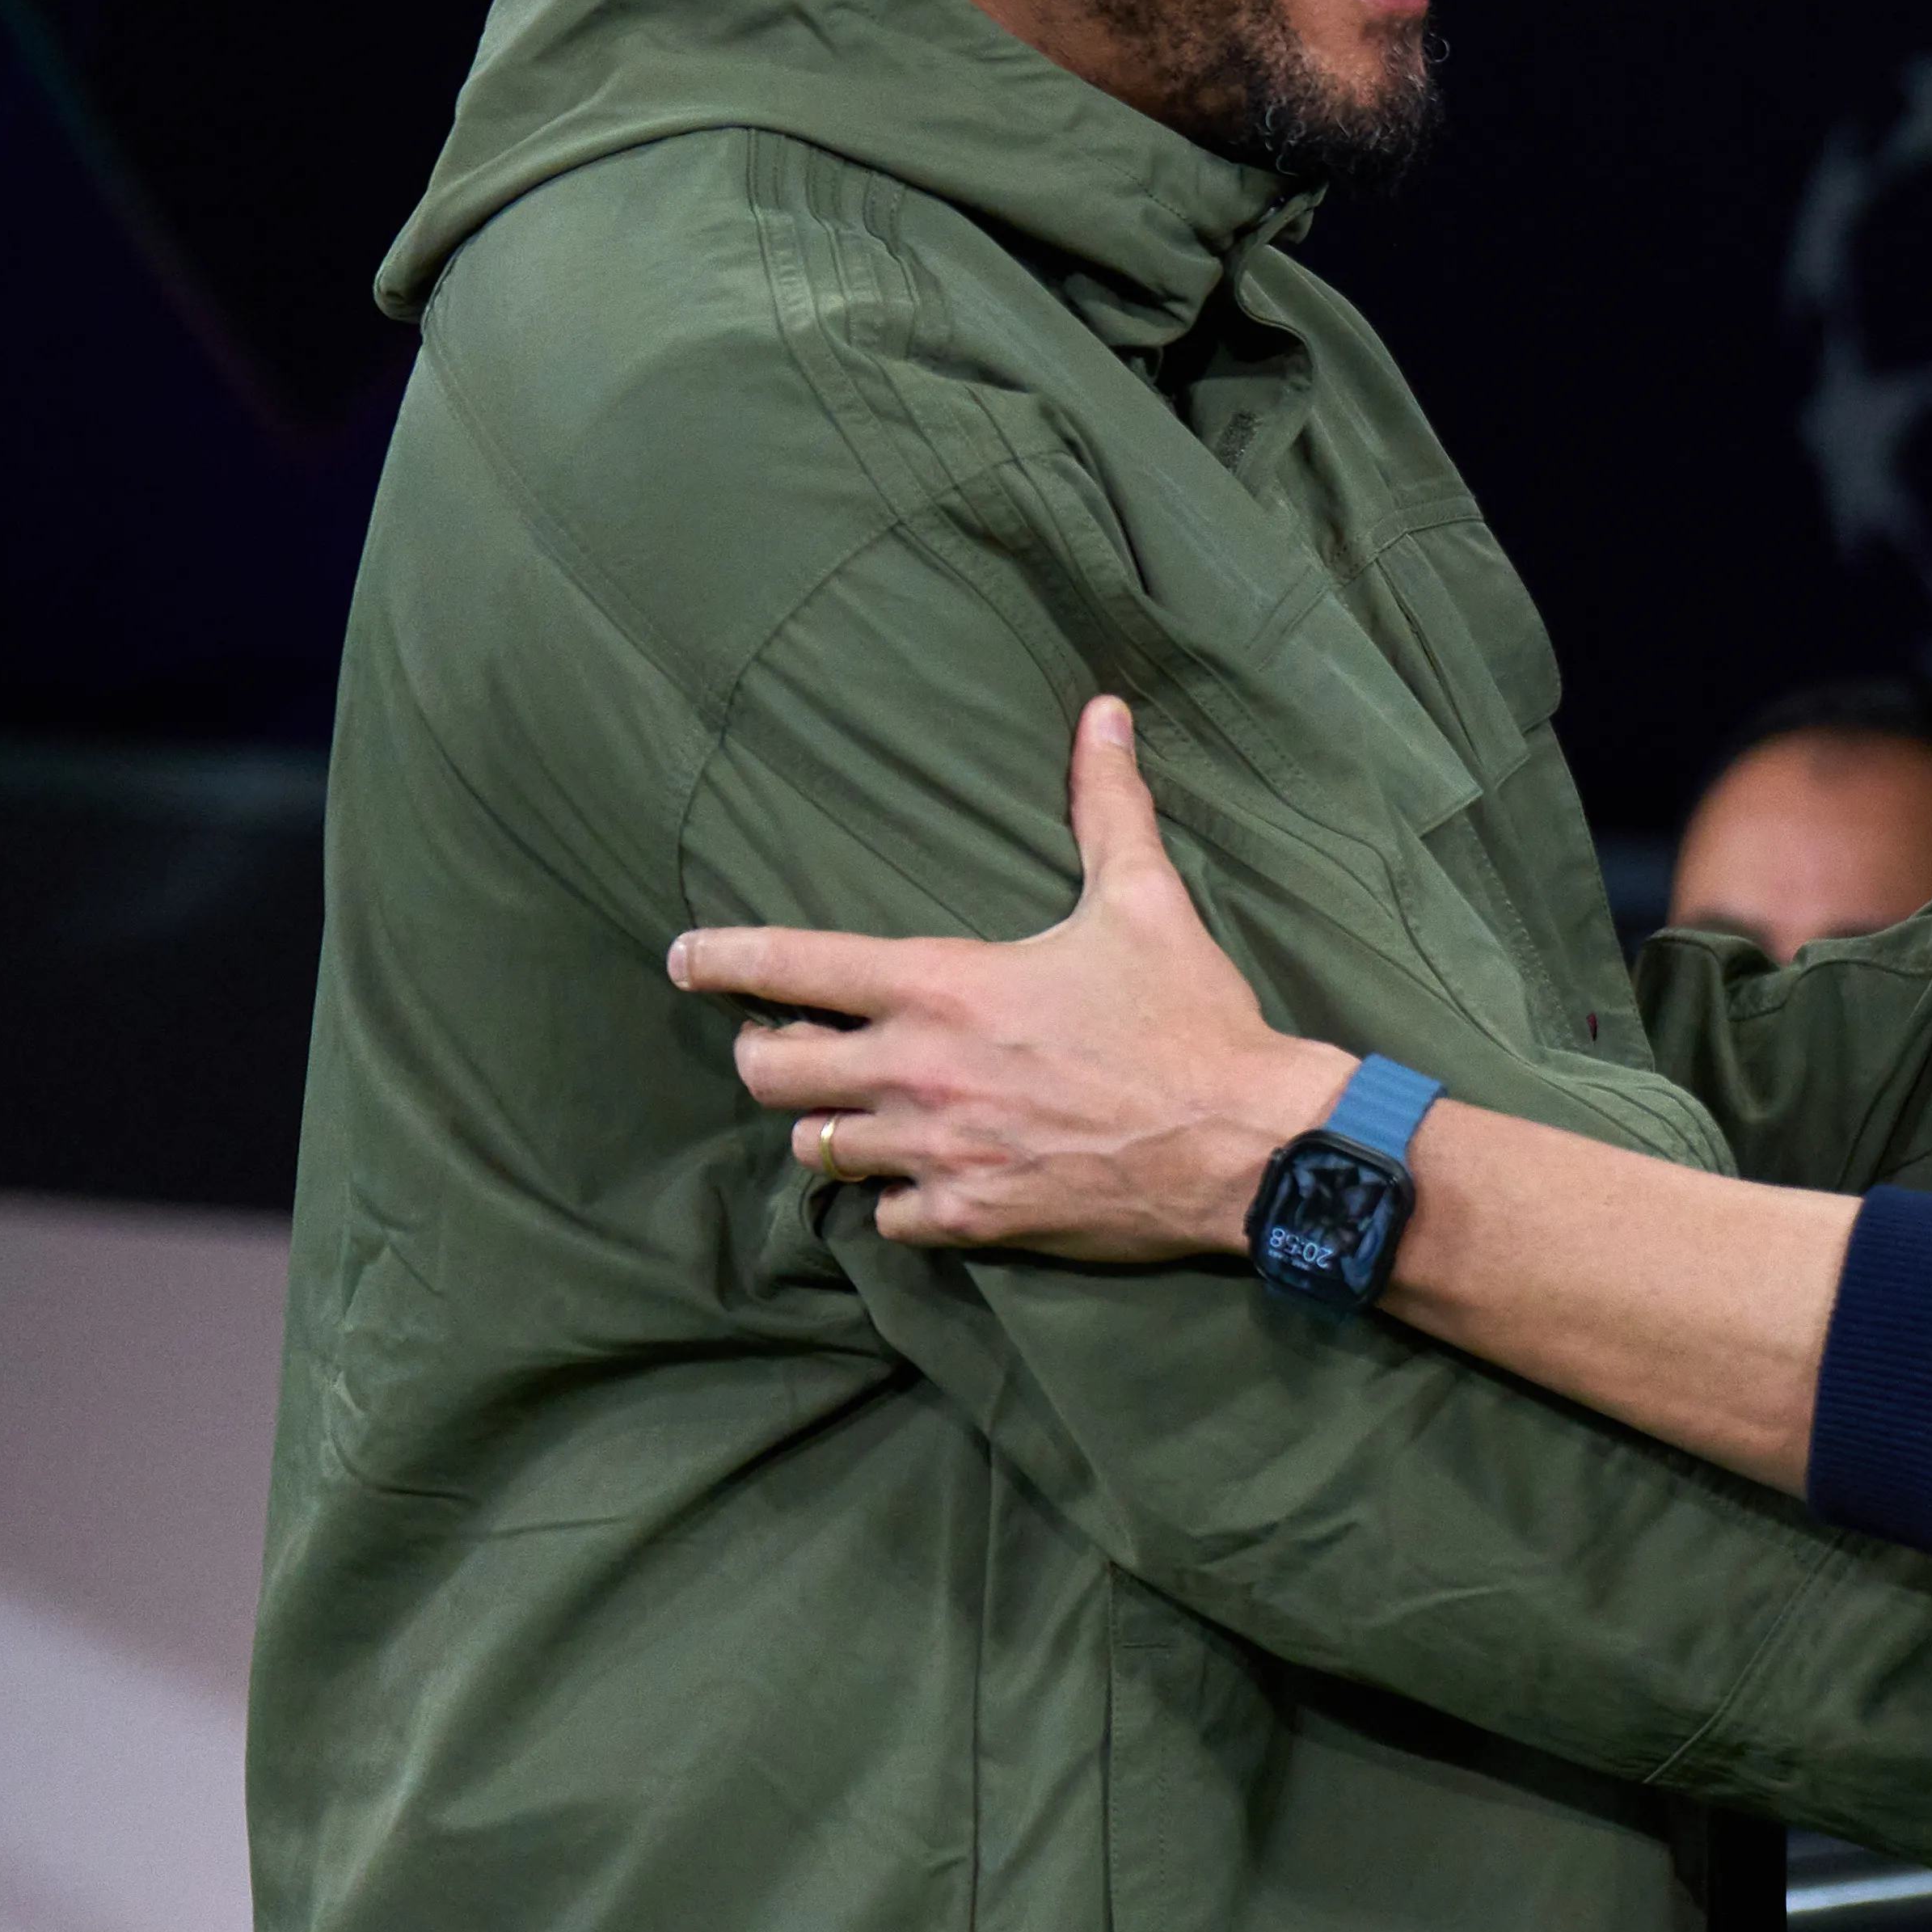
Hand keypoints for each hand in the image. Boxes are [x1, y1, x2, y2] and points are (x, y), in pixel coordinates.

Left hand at [670, 700, 1340, 1256]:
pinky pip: (886, 1218)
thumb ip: (1108, 805)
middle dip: (765, 1053)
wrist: (1248, 1144)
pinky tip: (917, 1181)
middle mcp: (920, 1072)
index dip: (719, 959)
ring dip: (829, 1128)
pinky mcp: (973, 1217)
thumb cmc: (1191, 1019)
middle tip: (786, 1044)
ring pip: (817, 1149)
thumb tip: (1102, 712)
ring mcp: (940, 1153)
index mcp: (943, 987)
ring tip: (852, 1113)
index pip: (790, 965)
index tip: (683, 959)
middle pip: (769, 1072)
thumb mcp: (1145, 901)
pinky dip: (892, 1200)